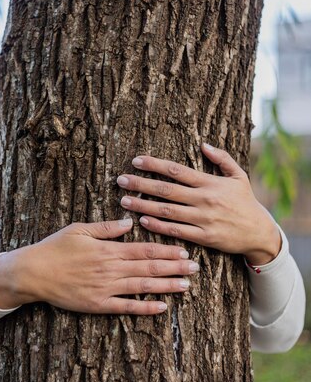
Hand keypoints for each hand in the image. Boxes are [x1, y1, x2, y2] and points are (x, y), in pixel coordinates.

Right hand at [0, 219, 198, 313]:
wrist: (33, 273)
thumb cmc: (54, 248)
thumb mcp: (79, 230)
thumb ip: (106, 228)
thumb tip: (129, 222)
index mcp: (108, 250)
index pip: (144, 250)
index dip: (166, 251)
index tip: (184, 251)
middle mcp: (111, 269)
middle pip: (149, 268)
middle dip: (174, 268)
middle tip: (195, 268)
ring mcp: (105, 289)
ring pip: (142, 287)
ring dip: (166, 286)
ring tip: (187, 286)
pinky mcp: (98, 305)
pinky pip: (126, 307)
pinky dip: (145, 307)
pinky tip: (162, 307)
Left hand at [117, 144, 280, 264]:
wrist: (260, 232)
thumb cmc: (246, 203)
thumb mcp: (239, 176)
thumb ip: (222, 159)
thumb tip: (203, 144)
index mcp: (210, 182)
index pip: (176, 170)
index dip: (154, 164)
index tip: (136, 161)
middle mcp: (204, 199)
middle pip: (166, 190)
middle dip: (141, 184)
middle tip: (121, 180)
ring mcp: (203, 219)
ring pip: (167, 211)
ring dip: (143, 206)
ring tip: (125, 201)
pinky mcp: (203, 237)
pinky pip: (176, 231)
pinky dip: (158, 226)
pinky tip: (142, 221)